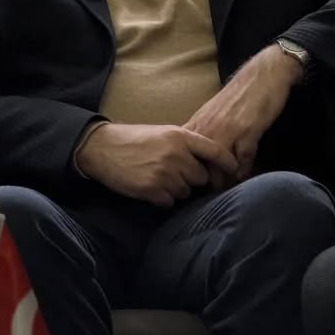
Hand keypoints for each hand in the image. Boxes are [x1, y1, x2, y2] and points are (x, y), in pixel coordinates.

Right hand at [76, 123, 237, 206]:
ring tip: (155, 177)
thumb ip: (184, 144)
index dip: (228, 163)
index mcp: (179, 136)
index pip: (216, 151)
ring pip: (185, 191)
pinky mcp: (153, 189)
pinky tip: (148, 186)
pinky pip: (169, 202)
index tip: (234, 171)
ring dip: (174, 189)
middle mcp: (175, 154)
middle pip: (201, 177)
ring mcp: (165, 173)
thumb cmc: (131, 139)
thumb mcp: (160, 132)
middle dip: (190, 178)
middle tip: (172, 173)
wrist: (99, 147)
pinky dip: (161, 198)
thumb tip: (206, 163)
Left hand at [184, 45, 301, 182]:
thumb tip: (193, 157)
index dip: (186, 173)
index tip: (189, 187)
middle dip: (205, 183)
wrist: (261, 77)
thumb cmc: (236, 98)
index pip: (184, 155)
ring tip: (228, 192)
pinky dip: (244, 171)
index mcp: (196, 125)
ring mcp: (227, 131)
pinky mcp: (247, 132)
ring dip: (225, 181)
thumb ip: (203, 134)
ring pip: (220, 167)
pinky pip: (243, 160)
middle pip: (200, 166)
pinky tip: (245, 177)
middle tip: (210, 196)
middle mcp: (207, 129)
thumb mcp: (212, 115)